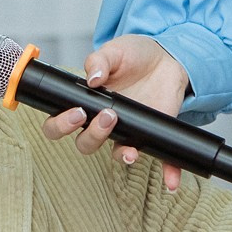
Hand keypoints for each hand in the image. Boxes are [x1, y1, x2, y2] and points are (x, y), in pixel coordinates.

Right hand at [40, 35, 189, 191]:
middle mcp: (103, 123)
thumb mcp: (115, 50)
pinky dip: (167, 172)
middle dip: (93, 135)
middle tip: (108, 116)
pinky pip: (160, 160)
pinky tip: (172, 182)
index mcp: (86, 104)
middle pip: (85, 144)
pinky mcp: (153, 135)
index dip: (61, 125)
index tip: (77, 112)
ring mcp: (128, 131)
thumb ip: (98, 60)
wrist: (167, 57)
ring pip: (116, 154)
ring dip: (122, 155)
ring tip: (131, 148)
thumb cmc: (135, 55)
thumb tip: (92, 78)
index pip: (59, 124)